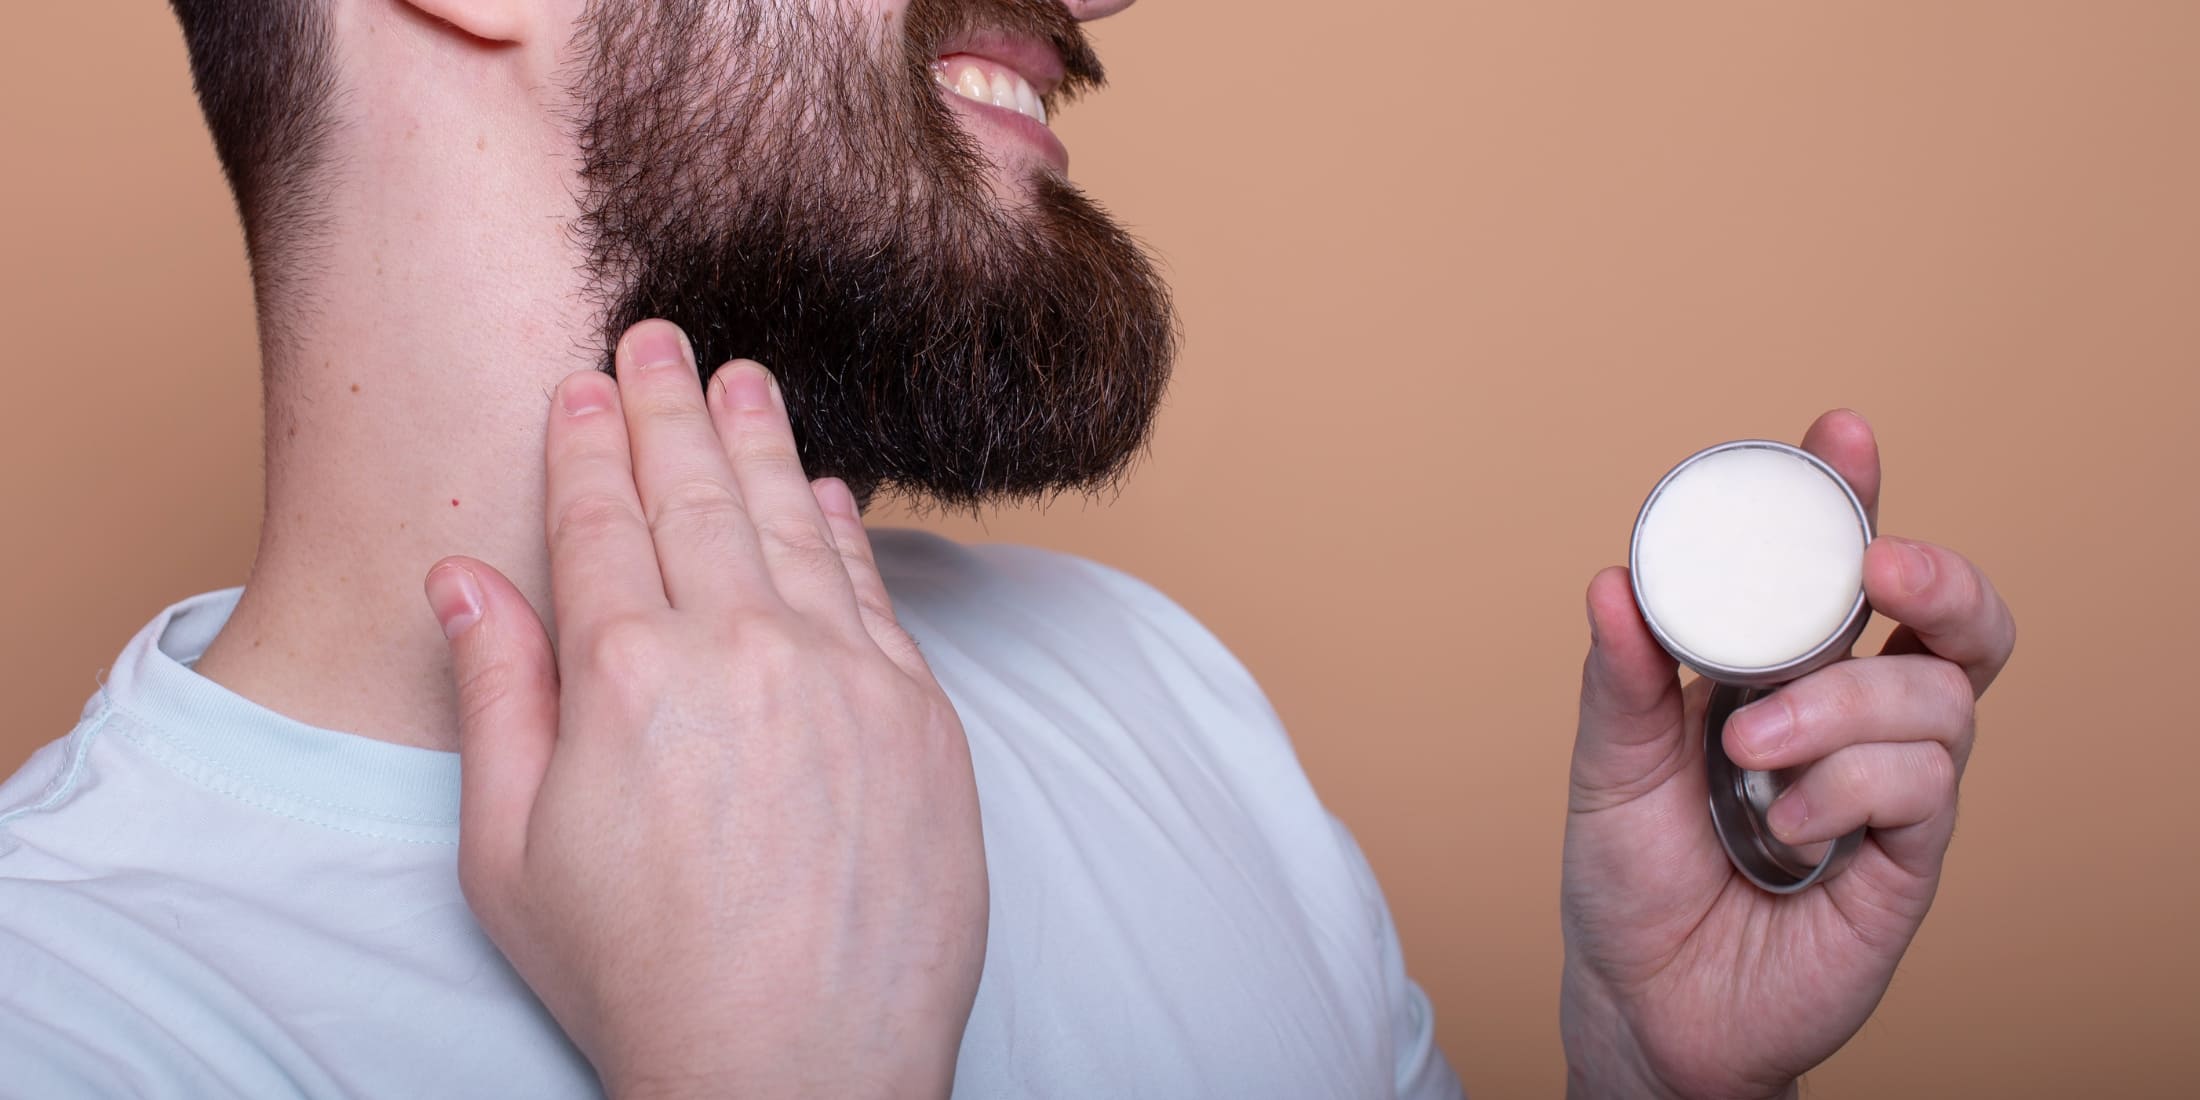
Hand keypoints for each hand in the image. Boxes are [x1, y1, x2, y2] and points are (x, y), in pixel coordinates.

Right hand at [421, 320, 987, 1098]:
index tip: (584, 383)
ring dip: (764, 443)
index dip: (589, 442)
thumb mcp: (507, 852)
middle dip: (673, 406)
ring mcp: (845, 676)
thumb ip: (497, 693)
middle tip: (664, 338)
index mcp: (626, 672)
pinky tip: (828, 491)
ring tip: (744, 379)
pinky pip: (876, 594)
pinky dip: (849, 533)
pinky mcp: (921, 717)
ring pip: (796, 525)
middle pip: (699, 496)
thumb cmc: (638, 975)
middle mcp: (741, 648)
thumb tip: (463, 576)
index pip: (600, 520)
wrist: (797, 1067)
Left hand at [1560, 410, 2016, 1099]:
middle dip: (1938, 572)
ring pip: (1938, 693)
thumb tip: (1611, 583)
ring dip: (1841, 704)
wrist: (1643, 1003)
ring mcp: (1889, 784)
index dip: (1853, 498)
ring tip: (1749, 748)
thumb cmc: (1631, 878)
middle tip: (1878, 566)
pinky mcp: (1908, 857)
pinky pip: (1923, 783)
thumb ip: (1620, 680)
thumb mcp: (1607, 766)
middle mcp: (1850, 716)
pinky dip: (1847, 786)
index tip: (1843, 435)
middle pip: (1953, 616)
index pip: (1837, 570)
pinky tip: (1784, 822)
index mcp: (1782, 672)